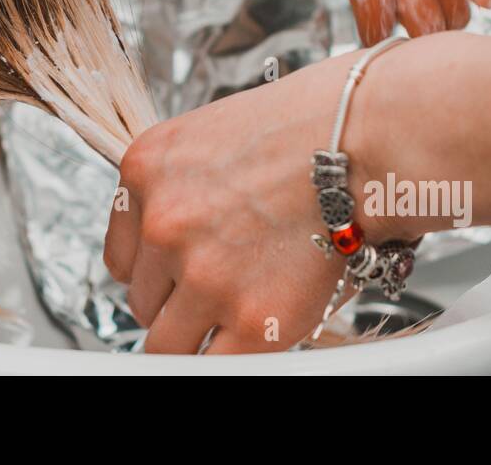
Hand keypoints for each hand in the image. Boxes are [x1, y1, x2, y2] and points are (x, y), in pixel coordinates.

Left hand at [102, 44, 436, 354]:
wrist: (369, 137)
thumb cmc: (313, 125)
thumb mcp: (215, 138)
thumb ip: (183, 190)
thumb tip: (177, 241)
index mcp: (145, 171)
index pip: (121, 254)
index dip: (153, 269)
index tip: (173, 273)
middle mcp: (162, 224)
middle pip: (141, 299)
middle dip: (177, 299)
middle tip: (221, 286)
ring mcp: (202, 275)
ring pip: (167, 344)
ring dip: (200, 334)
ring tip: (241, 309)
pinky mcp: (251, 318)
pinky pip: (215, 366)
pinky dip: (234, 356)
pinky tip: (258, 331)